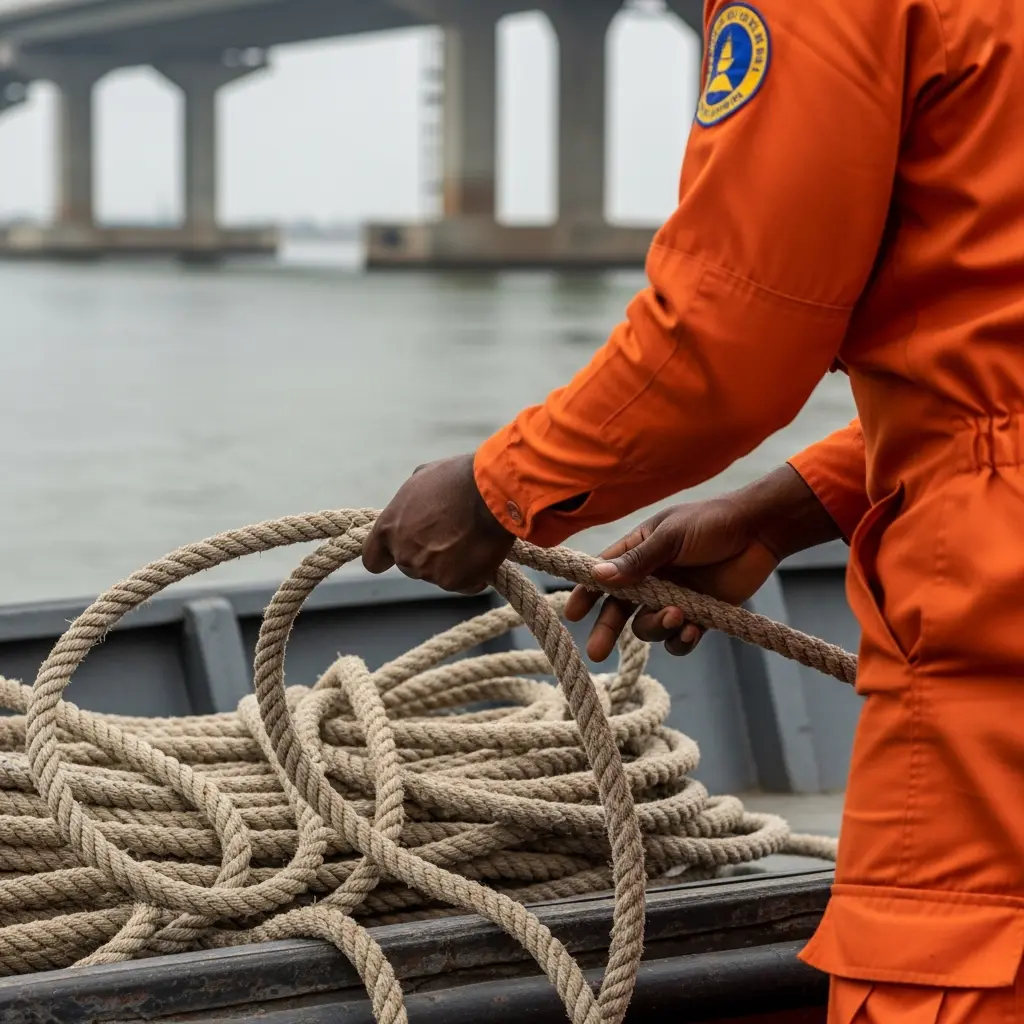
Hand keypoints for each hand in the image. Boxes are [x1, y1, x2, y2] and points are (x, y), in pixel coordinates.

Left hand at [362, 454, 514, 593]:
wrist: (490, 492)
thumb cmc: (458, 479)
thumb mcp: (422, 479)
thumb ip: (410, 502)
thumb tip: (416, 506)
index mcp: (388, 528)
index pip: (372, 559)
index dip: (385, 558)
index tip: (395, 556)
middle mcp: (403, 553)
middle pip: (409, 566)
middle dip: (427, 556)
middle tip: (451, 536)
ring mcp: (427, 571)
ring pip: (437, 575)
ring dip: (452, 564)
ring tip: (471, 538)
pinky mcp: (453, 582)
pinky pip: (464, 584)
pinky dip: (474, 574)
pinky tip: (483, 552)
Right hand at [564, 464, 839, 661]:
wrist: (760, 532)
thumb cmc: (712, 523)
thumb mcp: (670, 537)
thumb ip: (637, 561)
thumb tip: (598, 577)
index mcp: (638, 553)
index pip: (603, 576)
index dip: (586, 594)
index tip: (572, 614)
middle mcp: (651, 579)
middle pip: (619, 611)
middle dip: (608, 630)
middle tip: (597, 652)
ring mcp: (674, 599)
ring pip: (649, 627)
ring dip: (658, 627)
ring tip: (679, 615)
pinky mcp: (699, 615)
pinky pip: (680, 639)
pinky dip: (683, 639)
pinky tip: (694, 629)